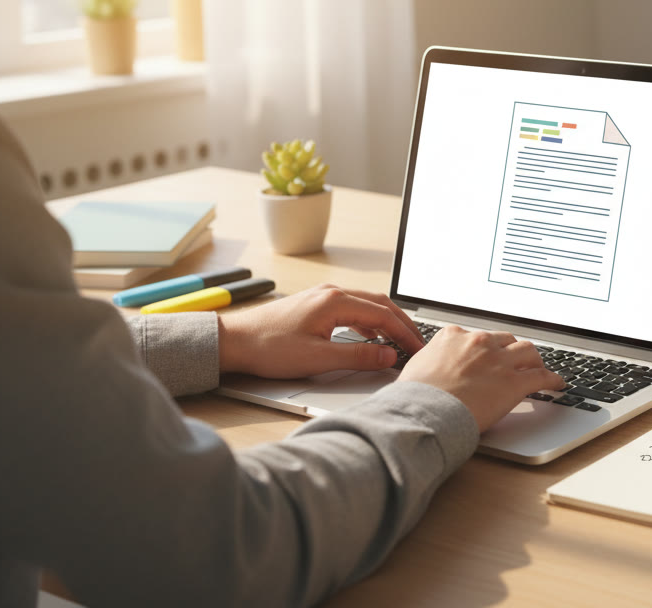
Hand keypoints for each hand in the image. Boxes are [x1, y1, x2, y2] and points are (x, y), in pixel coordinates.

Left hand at [217, 284, 423, 378]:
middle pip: (380, 304)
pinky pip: (353, 308)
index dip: (405, 334)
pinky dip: (369, 321)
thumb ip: (358, 356)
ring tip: (399, 340)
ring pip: (367, 304)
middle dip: (402, 324)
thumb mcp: (318, 358)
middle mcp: (332, 293)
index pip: (384, 315)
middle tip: (417, 344)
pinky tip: (370, 335)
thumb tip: (388, 355)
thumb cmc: (269, 348)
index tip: (417, 350)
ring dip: (387, 322)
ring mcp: (323, 296)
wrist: (233, 341)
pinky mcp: (315, 304)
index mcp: (335, 301)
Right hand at [399, 326, 564, 431]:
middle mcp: (478, 342)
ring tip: (538, 368)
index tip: (488, 354)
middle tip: (516, 361)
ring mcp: (498, 361)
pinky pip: (542, 376)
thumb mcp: (416, 368)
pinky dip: (552, 379)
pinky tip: (557, 384)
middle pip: (505, 339)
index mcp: (453, 336)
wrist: (422, 412)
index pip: (477, 336)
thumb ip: (431, 361)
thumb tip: (429, 369)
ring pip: (527, 350)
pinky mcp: (514, 382)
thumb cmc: (414, 397)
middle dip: (511, 350)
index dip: (486, 347)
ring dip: (534, 359)